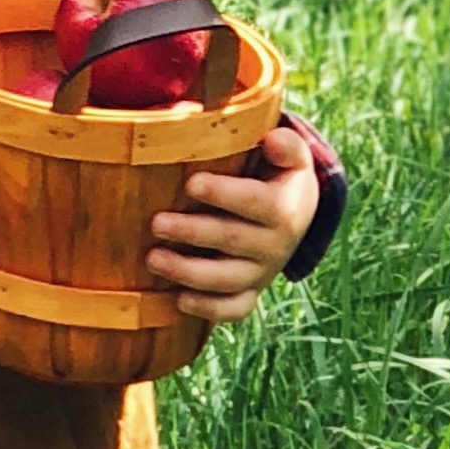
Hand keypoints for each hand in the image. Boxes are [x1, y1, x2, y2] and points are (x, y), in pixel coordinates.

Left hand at [146, 118, 321, 326]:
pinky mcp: (251, 292)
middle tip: (156, 223)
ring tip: (152, 259)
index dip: (224, 194)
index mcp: (283, 209)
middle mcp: (276, 245)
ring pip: (229, 280)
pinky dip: (208, 309)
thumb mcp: (292, 156)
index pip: (254, 202)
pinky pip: (235, 309)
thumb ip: (286, 145)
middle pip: (234, 241)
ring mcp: (262, 273)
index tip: (190, 183)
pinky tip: (177, 300)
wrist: (297, 214)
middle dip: (194, 233)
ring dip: (189, 273)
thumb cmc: (278, 175)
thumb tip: (272, 139)